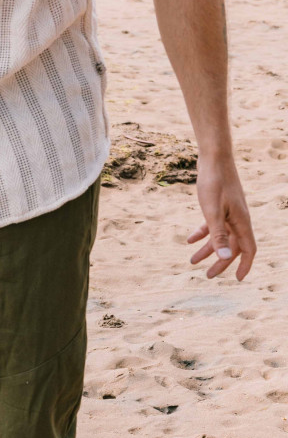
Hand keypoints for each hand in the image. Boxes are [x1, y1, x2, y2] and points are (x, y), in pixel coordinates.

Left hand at [187, 154, 255, 279]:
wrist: (213, 157)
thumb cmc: (214, 183)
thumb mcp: (213, 212)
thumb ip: (218, 235)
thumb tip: (225, 257)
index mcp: (242, 221)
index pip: (249, 249)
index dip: (244, 265)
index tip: (237, 280)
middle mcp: (239, 218)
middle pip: (233, 246)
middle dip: (221, 262)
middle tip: (207, 275)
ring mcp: (230, 211)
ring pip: (222, 236)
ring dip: (208, 249)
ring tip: (192, 261)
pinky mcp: (221, 204)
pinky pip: (214, 224)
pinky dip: (202, 233)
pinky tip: (189, 240)